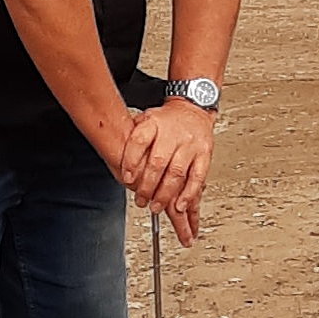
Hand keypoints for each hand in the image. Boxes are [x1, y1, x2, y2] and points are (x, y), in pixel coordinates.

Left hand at [119, 100, 216, 245]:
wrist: (193, 111)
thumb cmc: (166, 122)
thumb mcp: (144, 120)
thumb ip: (131, 138)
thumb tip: (114, 156)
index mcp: (154, 123)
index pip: (139, 141)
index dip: (131, 161)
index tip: (126, 178)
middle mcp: (173, 133)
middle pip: (158, 161)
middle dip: (147, 185)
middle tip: (141, 200)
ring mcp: (190, 144)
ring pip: (177, 173)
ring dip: (165, 194)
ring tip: (155, 206)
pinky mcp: (204, 154)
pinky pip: (197, 177)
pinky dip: (188, 194)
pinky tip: (180, 205)